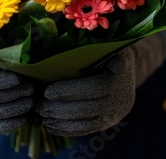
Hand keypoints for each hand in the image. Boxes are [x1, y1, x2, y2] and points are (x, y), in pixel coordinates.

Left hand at [34, 34, 164, 136]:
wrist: (127, 71)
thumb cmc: (108, 52)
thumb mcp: (106, 44)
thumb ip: (93, 45)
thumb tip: (62, 34)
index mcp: (121, 75)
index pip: (95, 87)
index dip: (70, 91)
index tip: (47, 91)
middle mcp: (121, 98)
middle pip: (88, 109)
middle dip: (60, 109)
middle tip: (38, 106)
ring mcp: (115, 114)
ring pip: (86, 123)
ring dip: (61, 122)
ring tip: (41, 116)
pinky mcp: (108, 124)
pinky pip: (87, 131)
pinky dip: (67, 130)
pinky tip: (51, 126)